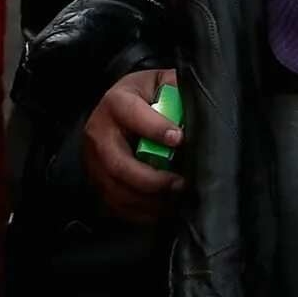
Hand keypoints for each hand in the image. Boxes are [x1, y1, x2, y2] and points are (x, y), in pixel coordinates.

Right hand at [83, 67, 184, 224]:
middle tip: (181, 183)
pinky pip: (117, 204)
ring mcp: (94, 159)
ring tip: (176, 199)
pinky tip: (162, 209)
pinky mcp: (97, 179)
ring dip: (150, 201)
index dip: (154, 128)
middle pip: (119, 164)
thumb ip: (177, 88)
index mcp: (116, 103)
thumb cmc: (145, 97)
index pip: (131, 114)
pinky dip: (141, 213)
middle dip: (153, 180)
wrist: (118, 108)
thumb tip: (203, 100)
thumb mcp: (160, 83)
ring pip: (118, 190)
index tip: (179, 139)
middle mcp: (99, 131)